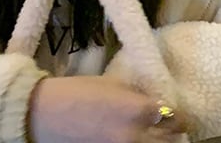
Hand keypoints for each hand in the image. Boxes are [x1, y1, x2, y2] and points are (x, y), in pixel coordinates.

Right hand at [27, 75, 188, 142]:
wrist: (45, 116)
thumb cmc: (76, 93)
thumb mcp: (111, 85)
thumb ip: (136, 95)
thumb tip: (156, 102)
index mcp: (138, 110)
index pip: (175, 118)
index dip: (176, 115)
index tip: (173, 113)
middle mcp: (137, 136)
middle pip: (171, 141)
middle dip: (170, 133)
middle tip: (165, 127)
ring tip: (152, 136)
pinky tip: (134, 141)